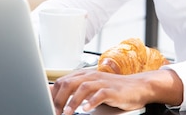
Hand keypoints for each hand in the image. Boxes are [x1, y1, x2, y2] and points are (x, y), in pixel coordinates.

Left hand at [50, 68, 182, 114]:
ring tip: (67, 113)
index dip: (52, 94)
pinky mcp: (113, 90)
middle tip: (55, 112)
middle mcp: (92, 76)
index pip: (62, 81)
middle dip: (59, 99)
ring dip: (73, 101)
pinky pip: (100, 94)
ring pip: (83, 88)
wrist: (138, 86)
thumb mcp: (92, 88)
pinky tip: (86, 109)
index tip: (47, 106)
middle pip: (70, 83)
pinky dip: (92, 101)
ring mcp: (103, 82)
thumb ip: (75, 89)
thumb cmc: (114, 89)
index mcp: (84, 75)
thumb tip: (53, 92)